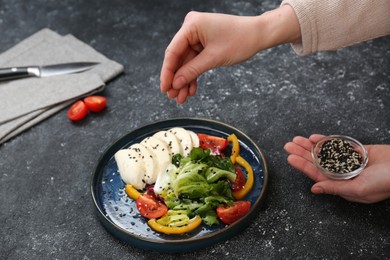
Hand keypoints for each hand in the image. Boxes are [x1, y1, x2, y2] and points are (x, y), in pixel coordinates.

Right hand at [160, 5, 300, 103]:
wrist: (259, 35)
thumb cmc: (240, 40)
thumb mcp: (213, 58)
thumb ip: (192, 71)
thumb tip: (175, 83)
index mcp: (191, 25)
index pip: (173, 52)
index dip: (167, 72)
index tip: (164, 88)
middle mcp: (191, 28)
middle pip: (178, 58)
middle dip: (176, 79)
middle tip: (173, 97)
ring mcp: (197, 36)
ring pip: (186, 63)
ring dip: (184, 80)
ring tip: (182, 98)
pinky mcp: (203, 43)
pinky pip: (194, 61)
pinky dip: (193, 75)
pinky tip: (191, 90)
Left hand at [284, 134, 389, 202]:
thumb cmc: (386, 182)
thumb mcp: (358, 189)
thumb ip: (335, 187)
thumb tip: (314, 189)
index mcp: (343, 186)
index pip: (317, 174)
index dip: (303, 166)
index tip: (290, 158)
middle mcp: (344, 174)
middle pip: (318, 162)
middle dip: (302, 153)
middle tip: (288, 145)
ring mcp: (349, 161)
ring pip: (325, 152)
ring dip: (311, 146)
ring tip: (296, 139)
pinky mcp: (357, 151)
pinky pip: (338, 145)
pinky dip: (326, 141)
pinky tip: (315, 138)